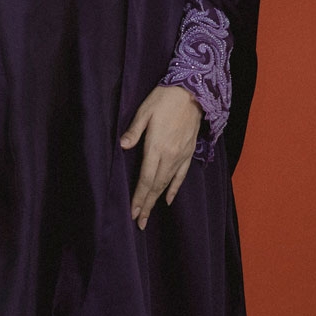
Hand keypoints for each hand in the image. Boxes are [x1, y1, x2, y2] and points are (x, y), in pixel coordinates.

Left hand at [120, 85, 201, 229]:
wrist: (192, 92)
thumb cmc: (164, 99)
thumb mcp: (144, 111)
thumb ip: (134, 131)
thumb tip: (122, 146)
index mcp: (156, 147)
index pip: (145, 179)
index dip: (139, 197)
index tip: (133, 213)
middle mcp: (170, 155)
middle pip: (156, 186)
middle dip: (146, 205)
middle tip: (139, 223)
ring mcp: (181, 155)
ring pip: (167, 183)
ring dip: (157, 200)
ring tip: (149, 214)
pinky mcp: (189, 152)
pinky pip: (181, 175)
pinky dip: (174, 189)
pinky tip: (168, 199)